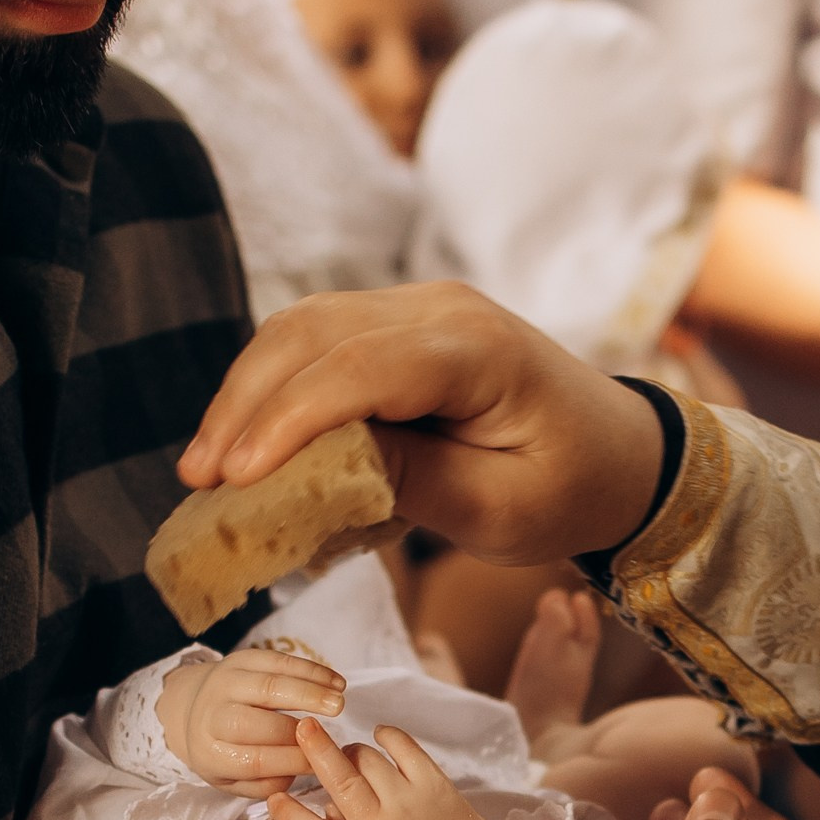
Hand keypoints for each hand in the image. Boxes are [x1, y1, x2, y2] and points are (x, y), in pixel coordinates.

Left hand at [160, 649, 347, 795]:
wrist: (192, 708)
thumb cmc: (224, 751)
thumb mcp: (234, 780)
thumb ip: (266, 784)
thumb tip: (300, 771)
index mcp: (210, 754)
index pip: (254, 761)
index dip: (292, 762)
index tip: (321, 763)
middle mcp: (211, 716)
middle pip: (258, 723)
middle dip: (300, 729)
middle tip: (333, 733)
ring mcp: (224, 683)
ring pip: (269, 685)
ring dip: (309, 692)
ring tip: (339, 701)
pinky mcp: (240, 659)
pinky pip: (278, 660)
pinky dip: (310, 670)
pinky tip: (334, 682)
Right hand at [179, 282, 666, 564]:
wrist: (619, 454)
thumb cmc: (571, 489)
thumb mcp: (503, 511)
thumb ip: (415, 482)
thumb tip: (321, 464)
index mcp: (478, 351)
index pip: (361, 366)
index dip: (289, 419)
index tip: (235, 477)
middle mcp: (440, 309)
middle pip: (312, 333)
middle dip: (246, 405)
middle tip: (200, 480)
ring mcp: (416, 308)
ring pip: (301, 329)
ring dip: (247, 394)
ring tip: (207, 469)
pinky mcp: (397, 328)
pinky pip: (317, 344)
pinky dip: (272, 390)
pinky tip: (246, 445)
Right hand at [266, 719, 526, 819]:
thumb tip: (323, 803)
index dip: (289, 814)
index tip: (272, 796)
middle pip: (341, 783)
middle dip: (318, 752)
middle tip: (303, 727)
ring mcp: (409, 804)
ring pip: (367, 759)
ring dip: (352, 753)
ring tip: (353, 760)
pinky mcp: (433, 784)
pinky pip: (402, 746)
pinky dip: (387, 736)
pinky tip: (380, 737)